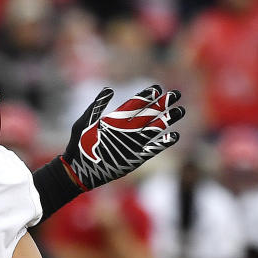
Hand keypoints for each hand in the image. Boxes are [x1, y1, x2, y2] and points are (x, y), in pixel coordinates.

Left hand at [61, 85, 183, 190]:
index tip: (157, 88)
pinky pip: (153, 149)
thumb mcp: (84, 122)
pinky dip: (163, 143)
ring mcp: (133, 143)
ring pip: (155, 129)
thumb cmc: (78, 145)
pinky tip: (174, 136)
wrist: (78, 169)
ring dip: (167, 120)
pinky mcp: (136, 157)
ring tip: (180, 111)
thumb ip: (96, 106)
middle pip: (149, 114)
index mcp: (116, 120)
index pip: (135, 104)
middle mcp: (127, 130)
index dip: (146, 96)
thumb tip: (109, 89)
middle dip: (163, 104)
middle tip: (176, 94)